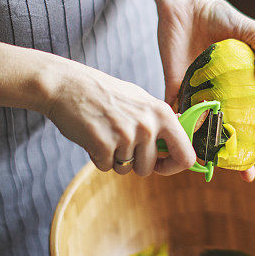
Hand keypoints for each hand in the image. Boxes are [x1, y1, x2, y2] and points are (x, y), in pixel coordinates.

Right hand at [42, 60, 195, 175]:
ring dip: (115, 159)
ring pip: (126, 170)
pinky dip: (98, 158)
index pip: (186, 156)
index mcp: (163, 114)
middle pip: (149, 168)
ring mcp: (126, 135)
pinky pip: (106, 167)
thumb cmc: (105, 94)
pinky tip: (93, 136)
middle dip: (134, 163)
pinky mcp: (104, 145)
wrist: (68, 86)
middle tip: (120, 142)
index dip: (173, 167)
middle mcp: (148, 125)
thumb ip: (162, 121)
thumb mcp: (141, 100)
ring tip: (106, 133)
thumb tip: (184, 139)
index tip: (160, 165)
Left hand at [153, 0, 254, 181]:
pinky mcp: (174, 87)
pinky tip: (179, 142)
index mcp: (237, 90)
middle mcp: (217, 98)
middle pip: (222, 134)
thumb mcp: (251, 31)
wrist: (186, 4)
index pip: (247, 124)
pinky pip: (174, 112)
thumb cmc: (221, 16)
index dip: (251, 149)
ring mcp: (195, 95)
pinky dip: (176, 127)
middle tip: (231, 174)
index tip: (250, 171)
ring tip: (205, 163)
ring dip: (200, 147)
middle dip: (226, 158)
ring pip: (198, 130)